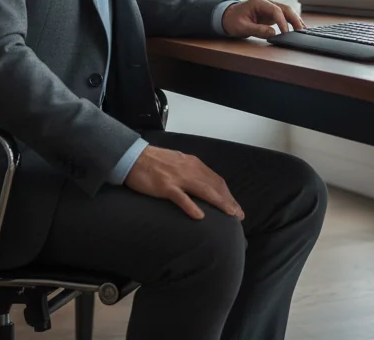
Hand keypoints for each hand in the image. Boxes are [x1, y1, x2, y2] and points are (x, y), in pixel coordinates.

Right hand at [125, 146, 243, 220]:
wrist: (134, 157)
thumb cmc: (155, 161)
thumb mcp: (178, 162)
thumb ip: (190, 172)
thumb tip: (203, 184)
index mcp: (193, 163)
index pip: (216, 180)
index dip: (227, 194)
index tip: (235, 206)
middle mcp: (189, 169)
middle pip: (214, 186)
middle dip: (229, 201)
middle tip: (238, 215)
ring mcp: (178, 178)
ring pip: (204, 190)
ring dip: (219, 203)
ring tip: (230, 215)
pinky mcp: (166, 186)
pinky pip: (181, 197)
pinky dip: (192, 207)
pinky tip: (200, 216)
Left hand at [221, 0, 303, 38]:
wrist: (226, 17)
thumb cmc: (232, 21)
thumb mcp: (242, 27)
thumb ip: (258, 30)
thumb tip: (273, 33)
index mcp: (259, 2)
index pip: (276, 10)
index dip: (282, 22)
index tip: (286, 33)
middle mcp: (266, 2)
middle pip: (284, 8)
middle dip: (294, 19)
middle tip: (302, 31)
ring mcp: (268, 7)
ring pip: (286, 11)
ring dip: (295, 20)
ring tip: (303, 30)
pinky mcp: (270, 13)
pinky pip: (283, 16)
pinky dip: (290, 22)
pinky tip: (297, 28)